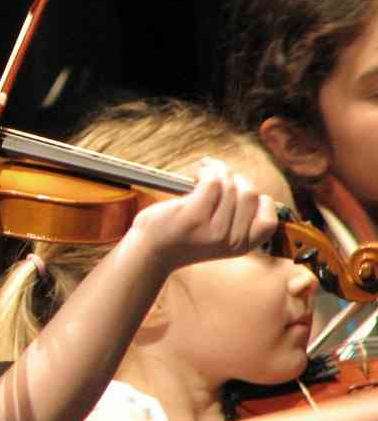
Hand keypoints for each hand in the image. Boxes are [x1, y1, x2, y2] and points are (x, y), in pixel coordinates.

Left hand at [131, 157, 278, 273]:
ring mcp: (213, 229)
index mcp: (242, 247)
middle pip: (251, 194)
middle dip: (236, 178)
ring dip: (218, 169)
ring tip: (204, 170)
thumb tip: (247, 184)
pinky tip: (197, 172)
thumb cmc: (182, 237)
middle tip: (217, 175)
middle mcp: (231, 240)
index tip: (238, 190)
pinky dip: (207, 170)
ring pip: (230, 185)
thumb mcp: (218, 238)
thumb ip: (236, 221)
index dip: (258, 199)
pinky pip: (212, 181)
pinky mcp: (193, 216)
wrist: (151, 251)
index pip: (269, 220)